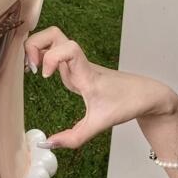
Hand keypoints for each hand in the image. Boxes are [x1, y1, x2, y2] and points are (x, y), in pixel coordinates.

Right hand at [23, 26, 171, 150]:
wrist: (145, 94)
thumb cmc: (127, 104)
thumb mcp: (99, 124)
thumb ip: (73, 138)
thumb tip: (47, 144)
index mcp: (86, 73)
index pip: (68, 48)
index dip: (50, 57)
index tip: (45, 77)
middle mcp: (80, 63)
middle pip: (52, 33)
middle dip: (34, 45)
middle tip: (32, 67)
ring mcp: (78, 63)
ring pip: (53, 38)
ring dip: (37, 47)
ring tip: (33, 68)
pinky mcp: (78, 66)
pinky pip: (56, 50)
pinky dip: (44, 55)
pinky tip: (42, 72)